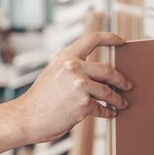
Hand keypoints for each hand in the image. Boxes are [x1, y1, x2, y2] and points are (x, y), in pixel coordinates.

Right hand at [12, 32, 131, 143]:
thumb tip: (95, 73)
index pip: (92, 38)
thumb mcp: (52, 73)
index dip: (110, 37)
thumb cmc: (39, 99)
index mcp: (66, 57)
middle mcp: (73, 67)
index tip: (122, 39)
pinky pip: (102, 108)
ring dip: (118, 99)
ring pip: (108, 91)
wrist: (26, 117)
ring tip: (121, 103)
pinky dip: (108, 112)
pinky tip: (110, 114)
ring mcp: (79, 85)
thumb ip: (71, 68)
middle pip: (108, 70)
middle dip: (121, 79)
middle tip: (127, 85)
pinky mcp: (83, 104)